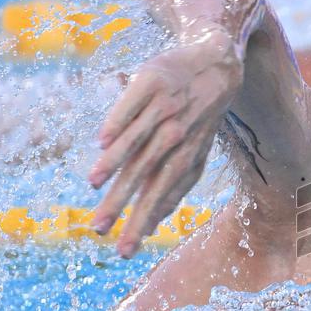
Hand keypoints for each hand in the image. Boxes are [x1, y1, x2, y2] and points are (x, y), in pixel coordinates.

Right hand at [88, 30, 242, 257]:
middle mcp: (177, 135)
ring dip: (116, 163)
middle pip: (146, 175)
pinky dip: (120, 122)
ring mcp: (166, 107)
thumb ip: (181, 182)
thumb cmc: (201, 114)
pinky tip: (102, 141)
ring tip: (93, 184)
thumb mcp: (198, 149)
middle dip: (124, 204)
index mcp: (186, 155)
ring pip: (138, 141)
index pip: (161, 195)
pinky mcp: (154, 80)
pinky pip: (133, 105)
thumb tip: (161, 217)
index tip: (126, 249)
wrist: (217, 61)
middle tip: (99, 229)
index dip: (144, 221)